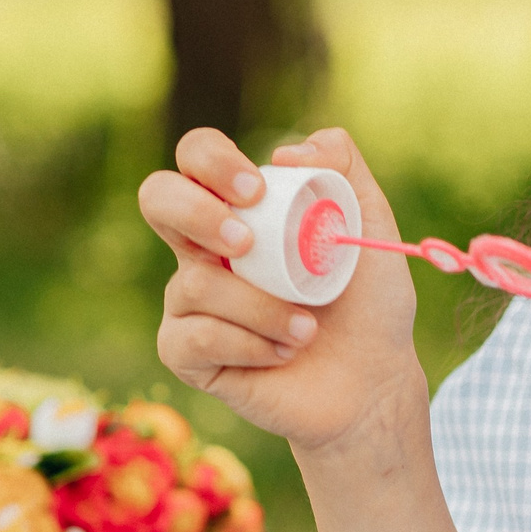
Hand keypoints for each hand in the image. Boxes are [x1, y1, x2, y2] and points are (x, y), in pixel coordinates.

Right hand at [140, 127, 425, 453]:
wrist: (374, 380)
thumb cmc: (369, 302)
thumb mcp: (371, 224)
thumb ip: (344, 168)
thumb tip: (286, 151)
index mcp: (244, 210)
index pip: (199, 158)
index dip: (213, 161)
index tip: (258, 191)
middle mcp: (207, 249)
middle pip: (157, 197)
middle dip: (195, 212)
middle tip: (246, 243)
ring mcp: (191, 301)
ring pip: (192, 283)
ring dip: (262, 308)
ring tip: (308, 329)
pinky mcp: (188, 352)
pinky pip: (195, 337)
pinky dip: (249, 344)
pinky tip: (283, 352)